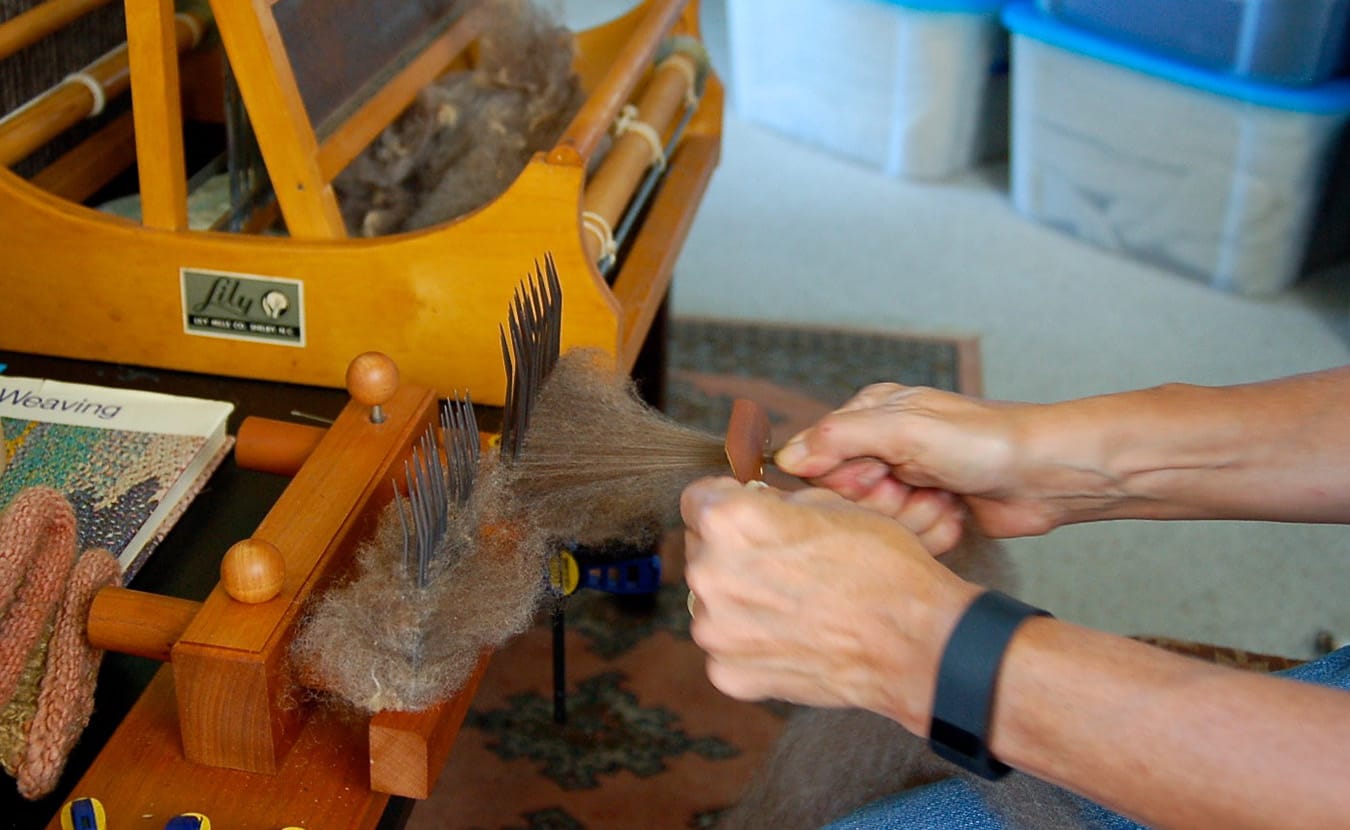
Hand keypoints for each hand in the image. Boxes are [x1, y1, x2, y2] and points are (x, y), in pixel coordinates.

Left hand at [680, 477, 978, 731]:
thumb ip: (774, 503)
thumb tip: (753, 503)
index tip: (746, 511)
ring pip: (712, 599)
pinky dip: (751, 641)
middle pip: (702, 549)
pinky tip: (792, 636)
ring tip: (792, 602)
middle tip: (782, 563)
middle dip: (733, 550)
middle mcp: (709, 573)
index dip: (725, 501)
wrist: (914, 642)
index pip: (696, 499)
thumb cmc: (881, 567)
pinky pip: (727, 645)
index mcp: (730, 521)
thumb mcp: (829, 504)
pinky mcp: (728, 672)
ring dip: (739, 596)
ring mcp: (715, 629)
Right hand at [774, 383, 1061, 537]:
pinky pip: (907, 539)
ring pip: (876, 524)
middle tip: (916, 485)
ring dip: (913, 517)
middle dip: (884, 501)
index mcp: (869, 414)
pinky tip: (955, 512)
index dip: (844, 481)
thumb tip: (786, 459)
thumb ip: (839, 438)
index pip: (817, 461)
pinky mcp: (926, 512)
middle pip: (845, 499)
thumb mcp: (905, 429)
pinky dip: (932, 530)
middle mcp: (882, 446)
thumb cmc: (985, 440)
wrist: (1048, 474)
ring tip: (943, 496)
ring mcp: (905, 481)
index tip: (878, 477)